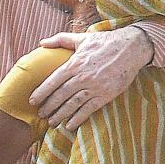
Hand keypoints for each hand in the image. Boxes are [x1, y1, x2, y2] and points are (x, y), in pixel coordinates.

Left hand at [30, 27, 152, 129]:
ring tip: (52, 122)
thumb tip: (42, 43)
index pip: (53, 80)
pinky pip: (89, 109)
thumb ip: (61, 40)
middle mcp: (83, 76)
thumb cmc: (106, 42)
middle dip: (49, 106)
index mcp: (75, 63)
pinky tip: (70, 124)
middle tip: (41, 114)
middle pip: (61, 95)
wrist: (132, 47)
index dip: (42, 92)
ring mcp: (95, 87)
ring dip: (61, 114)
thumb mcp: (82, 38)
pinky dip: (78, 118)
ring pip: (73, 104)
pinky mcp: (106, 94)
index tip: (32, 100)